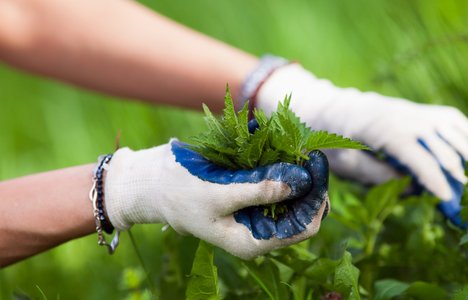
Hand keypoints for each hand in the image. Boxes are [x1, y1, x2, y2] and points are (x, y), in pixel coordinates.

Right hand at [104, 139, 328, 258]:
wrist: (149, 183)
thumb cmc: (179, 193)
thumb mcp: (220, 194)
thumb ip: (260, 191)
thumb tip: (299, 182)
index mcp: (253, 241)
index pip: (302, 227)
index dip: (315, 199)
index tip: (317, 167)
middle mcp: (258, 229)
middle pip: (300, 209)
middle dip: (308, 182)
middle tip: (311, 152)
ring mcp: (254, 210)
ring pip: (290, 192)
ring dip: (295, 170)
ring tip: (297, 145)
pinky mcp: (248, 192)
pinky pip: (273, 179)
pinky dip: (278, 162)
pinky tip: (278, 144)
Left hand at [255, 64, 467, 225]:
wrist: (335, 108)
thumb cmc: (334, 139)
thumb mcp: (344, 163)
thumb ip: (377, 176)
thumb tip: (413, 187)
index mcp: (382, 129)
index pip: (416, 155)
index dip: (433, 178)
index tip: (448, 199)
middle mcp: (406, 116)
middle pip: (442, 146)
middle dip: (459, 176)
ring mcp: (419, 111)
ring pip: (457, 134)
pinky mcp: (427, 112)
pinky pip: (458, 125)